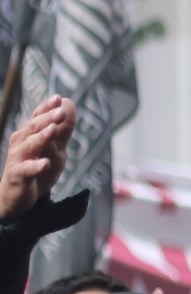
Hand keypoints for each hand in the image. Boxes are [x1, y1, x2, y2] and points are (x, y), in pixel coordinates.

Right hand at [0, 97, 74, 222]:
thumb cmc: (37, 167)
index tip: (59, 98)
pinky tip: (45, 164)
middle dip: (48, 119)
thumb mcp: (56, 148)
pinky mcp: (18, 176)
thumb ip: (63, 129)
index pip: (39, 116)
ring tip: (53, 130)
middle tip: (60, 111)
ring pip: (30, 145)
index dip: (47, 107)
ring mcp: (18, 158)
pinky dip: (36, 166)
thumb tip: (69, 104)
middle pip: (35, 127)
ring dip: (42, 137)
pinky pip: (27, 170)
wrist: (17, 196)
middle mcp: (22, 142)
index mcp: (30, 133)